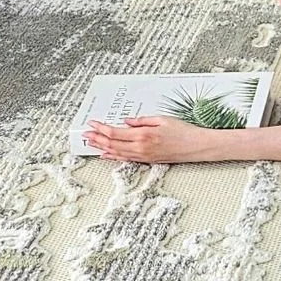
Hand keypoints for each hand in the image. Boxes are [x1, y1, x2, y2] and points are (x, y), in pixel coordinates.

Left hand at [82, 116, 215, 163]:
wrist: (196, 147)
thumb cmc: (183, 131)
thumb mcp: (162, 119)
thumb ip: (141, 120)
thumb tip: (125, 121)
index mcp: (143, 135)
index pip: (115, 132)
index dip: (101, 128)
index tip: (92, 123)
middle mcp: (141, 147)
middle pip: (112, 144)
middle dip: (97, 138)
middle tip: (85, 134)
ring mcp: (143, 156)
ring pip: (116, 152)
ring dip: (101, 148)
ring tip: (90, 143)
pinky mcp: (147, 160)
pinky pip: (125, 158)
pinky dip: (113, 156)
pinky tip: (105, 154)